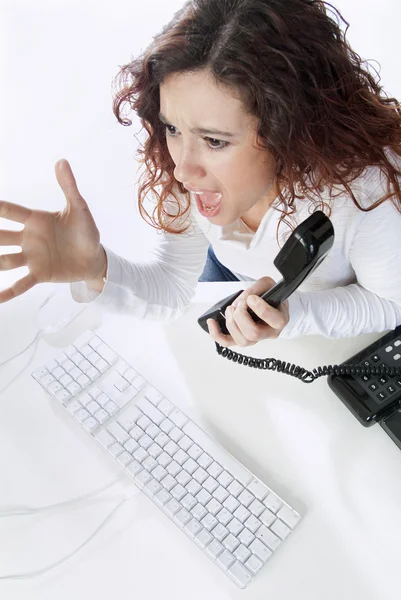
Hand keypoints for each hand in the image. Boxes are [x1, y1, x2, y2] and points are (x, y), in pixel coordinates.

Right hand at [0, 159, 106, 302]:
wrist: (96, 258)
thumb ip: (69, 187)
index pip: (10, 212)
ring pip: (4, 260)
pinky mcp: (39, 274)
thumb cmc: (86, 231)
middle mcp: (28, 238)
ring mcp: (31, 257)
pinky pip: (20, 284)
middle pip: (0, 236)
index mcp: (35, 220)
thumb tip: (61, 161)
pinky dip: (7, 292)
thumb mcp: (79, 209)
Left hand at [207, 276, 288, 346]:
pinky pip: (228, 343)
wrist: (266, 302)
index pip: (274, 320)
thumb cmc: (269, 295)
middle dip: (241, 316)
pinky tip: (212, 322)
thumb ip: (256, 289)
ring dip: (231, 323)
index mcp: (279, 319)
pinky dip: (217, 334)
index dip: (260, 309)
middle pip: (253, 334)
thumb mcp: (267, 285)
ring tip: (230, 309)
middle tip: (239, 304)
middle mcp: (268, 333)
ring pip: (242, 341)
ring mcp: (255, 339)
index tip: (251, 298)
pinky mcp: (241, 339)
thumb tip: (242, 300)